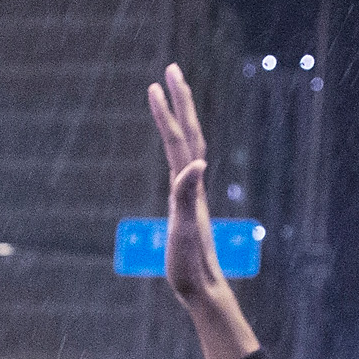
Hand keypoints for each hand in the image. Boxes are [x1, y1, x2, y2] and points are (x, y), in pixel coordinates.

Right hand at [145, 65, 261, 358]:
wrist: (204, 288)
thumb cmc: (191, 264)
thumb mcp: (185, 230)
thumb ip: (188, 195)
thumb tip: (197, 163)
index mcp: (189, 185)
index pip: (177, 140)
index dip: (166, 113)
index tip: (155, 84)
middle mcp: (193, 183)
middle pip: (187, 133)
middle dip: (180, 100)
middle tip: (171, 70)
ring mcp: (192, 193)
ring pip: (188, 146)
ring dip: (181, 118)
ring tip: (173, 97)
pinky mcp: (188, 204)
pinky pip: (183, 164)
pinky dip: (179, 146)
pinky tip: (177, 147)